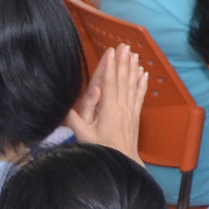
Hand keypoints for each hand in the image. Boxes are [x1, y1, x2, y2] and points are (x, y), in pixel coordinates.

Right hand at [65, 43, 147, 159]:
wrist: (123, 162)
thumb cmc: (102, 150)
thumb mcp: (84, 137)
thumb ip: (74, 121)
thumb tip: (64, 106)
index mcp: (109, 109)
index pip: (110, 83)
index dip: (110, 66)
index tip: (111, 52)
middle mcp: (122, 107)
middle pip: (123, 79)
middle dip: (123, 61)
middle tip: (125, 46)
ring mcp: (130, 110)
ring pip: (133, 85)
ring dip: (133, 68)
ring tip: (134, 54)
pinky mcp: (135, 115)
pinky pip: (140, 95)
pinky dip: (142, 83)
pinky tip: (144, 73)